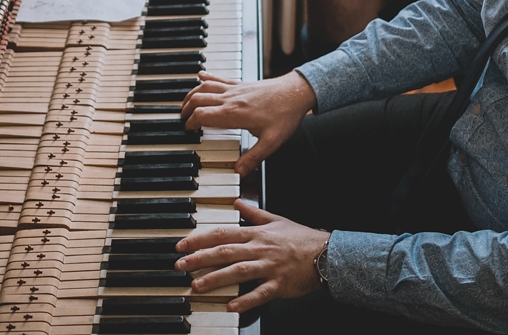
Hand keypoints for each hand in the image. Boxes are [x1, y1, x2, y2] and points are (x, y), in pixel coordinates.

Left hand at [175, 199, 328, 311]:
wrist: (327, 254)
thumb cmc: (302, 239)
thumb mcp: (276, 220)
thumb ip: (254, 212)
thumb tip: (237, 202)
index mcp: (257, 234)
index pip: (223, 233)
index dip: (200, 239)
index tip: (182, 244)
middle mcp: (260, 249)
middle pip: (225, 252)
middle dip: (200, 258)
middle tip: (180, 264)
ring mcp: (269, 267)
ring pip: (237, 271)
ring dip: (215, 279)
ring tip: (196, 285)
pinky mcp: (279, 285)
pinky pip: (259, 294)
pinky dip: (245, 300)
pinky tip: (230, 305)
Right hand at [180, 70, 315, 174]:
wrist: (297, 92)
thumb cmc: (285, 114)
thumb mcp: (271, 142)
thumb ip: (254, 158)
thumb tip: (238, 172)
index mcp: (234, 113)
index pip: (202, 115)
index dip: (190, 122)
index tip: (187, 130)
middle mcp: (230, 99)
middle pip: (198, 99)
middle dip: (186, 109)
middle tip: (182, 119)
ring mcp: (235, 89)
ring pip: (205, 87)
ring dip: (191, 94)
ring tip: (185, 104)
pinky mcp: (241, 84)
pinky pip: (219, 78)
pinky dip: (206, 78)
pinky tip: (200, 76)